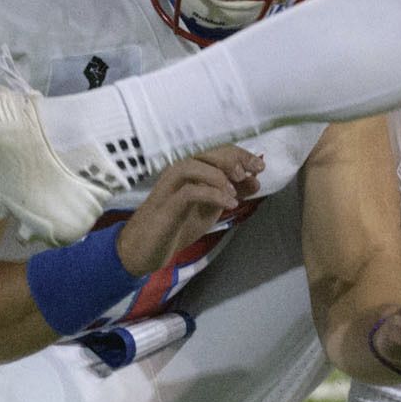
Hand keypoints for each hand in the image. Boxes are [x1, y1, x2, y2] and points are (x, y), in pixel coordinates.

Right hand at [114, 145, 261, 276]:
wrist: (142, 250)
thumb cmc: (174, 227)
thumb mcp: (208, 210)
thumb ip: (228, 194)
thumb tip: (254, 180)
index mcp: (188, 171)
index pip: (215, 151)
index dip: (239, 154)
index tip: (259, 167)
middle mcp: (177, 173)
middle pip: (205, 152)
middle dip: (233, 158)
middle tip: (252, 172)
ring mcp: (169, 187)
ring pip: (192, 165)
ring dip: (218, 174)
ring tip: (236, 190)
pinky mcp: (165, 206)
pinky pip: (189, 192)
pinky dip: (212, 195)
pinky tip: (230, 205)